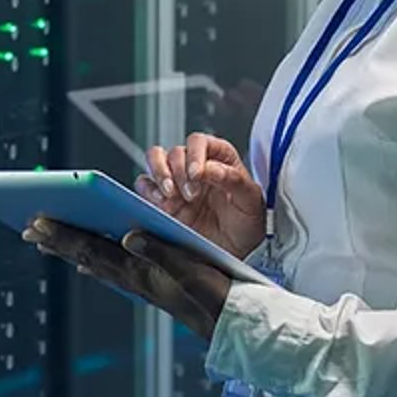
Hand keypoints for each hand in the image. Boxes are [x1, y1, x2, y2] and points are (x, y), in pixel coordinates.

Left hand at [23, 218, 231, 340]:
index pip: (93, 249)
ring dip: (71, 250)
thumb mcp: (191, 269)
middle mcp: (136, 280)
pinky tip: (88, 260)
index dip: (64, 235)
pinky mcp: (151, 287)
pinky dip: (94, 260)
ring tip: (49, 241)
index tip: (37, 223)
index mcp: (141, 272)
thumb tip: (128, 235)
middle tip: (29, 229)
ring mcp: (142, 285)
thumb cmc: (217, 297)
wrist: (234, 326)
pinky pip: (113, 271)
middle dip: (58, 241)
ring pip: (97, 263)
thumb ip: (160, 251)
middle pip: (88, 256)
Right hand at [135, 133, 263, 259]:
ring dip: (159, 173)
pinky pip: (144, 184)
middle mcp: (195, 168)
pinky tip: (161, 203)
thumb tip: (209, 168)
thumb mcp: (251, 202)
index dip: (196, 153)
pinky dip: (148, 190)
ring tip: (170, 194)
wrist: (234, 253)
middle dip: (180, 171)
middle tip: (191, 194)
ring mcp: (177, 183)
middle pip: (175, 151)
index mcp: (219, 160)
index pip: (200, 142)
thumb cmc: (246, 225)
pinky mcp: (162, 200)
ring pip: (155, 158)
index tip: (197, 174)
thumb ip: (234, 180)